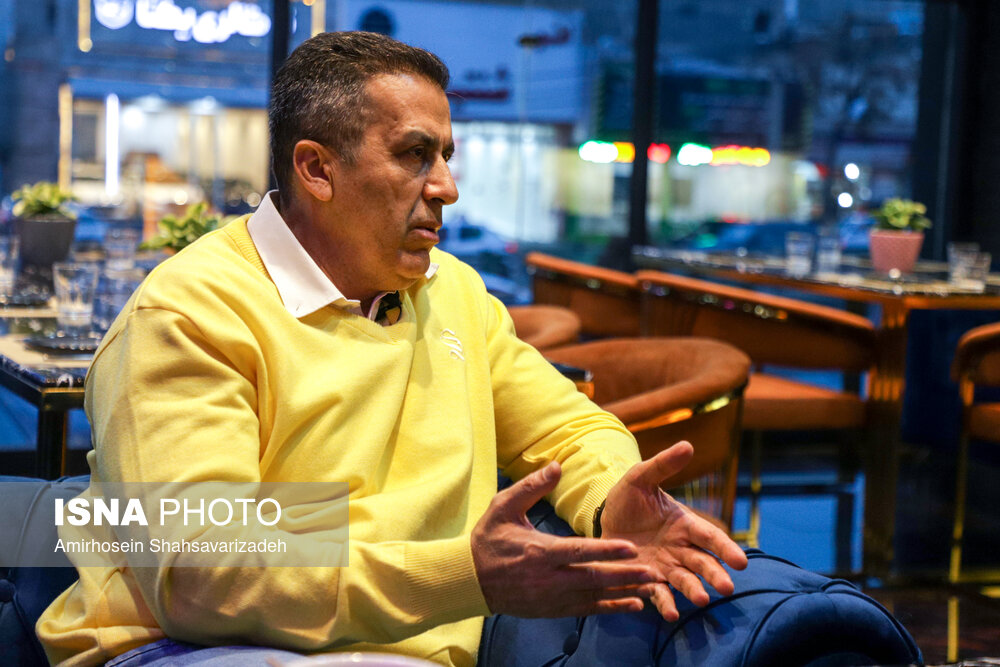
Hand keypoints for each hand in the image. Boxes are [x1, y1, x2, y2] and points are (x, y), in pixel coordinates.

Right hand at [472, 462, 657, 617]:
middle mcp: (548, 578)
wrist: (470, 579)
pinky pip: (586, 609)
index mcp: (538, 551)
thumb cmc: (488, 539)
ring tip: (652, 588)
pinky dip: (610, 607)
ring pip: (594, 597)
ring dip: (624, 593)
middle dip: (625, 576)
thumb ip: (531, 487)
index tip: (631, 548)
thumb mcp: (503, 506)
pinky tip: (633, 604)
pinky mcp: (552, 609)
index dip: (605, 551)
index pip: (578, 551)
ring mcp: (551, 597)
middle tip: (654, 572)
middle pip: (593, 578)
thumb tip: (557, 465)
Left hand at [601, 441, 748, 621]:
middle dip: (715, 574)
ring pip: (684, 581)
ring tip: (702, 601)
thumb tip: (687, 445)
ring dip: (693, 591)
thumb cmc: (628, 497)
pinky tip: (666, 613)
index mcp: (684, 524)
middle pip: (702, 562)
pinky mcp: (646, 579)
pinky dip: (662, 603)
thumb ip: (662, 465)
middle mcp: (680, 548)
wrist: (603, 517)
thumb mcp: (640, 478)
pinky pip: (657, 593)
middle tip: (727, 587)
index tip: (740, 561)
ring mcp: (664, 566)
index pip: (710, 536)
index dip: (726, 548)